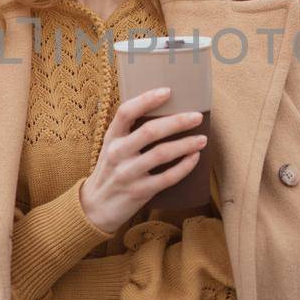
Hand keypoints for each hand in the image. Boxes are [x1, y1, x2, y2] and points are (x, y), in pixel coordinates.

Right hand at [79, 86, 206, 235]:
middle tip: (197, 116)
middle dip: (177, 122)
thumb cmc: (110, 171)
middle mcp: (117, 153)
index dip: (146, 100)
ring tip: (203, 138)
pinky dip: (184, 167)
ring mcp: (128, 174)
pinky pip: (167, 177)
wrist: (96, 208)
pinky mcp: (139, 192)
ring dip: (186, 144)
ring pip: (161, 154)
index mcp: (111, 138)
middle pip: (150, 131)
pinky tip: (194, 158)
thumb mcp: (112, 148)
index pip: (126, 112)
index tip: (167, 91)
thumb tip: (165, 112)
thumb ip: (130, 132)